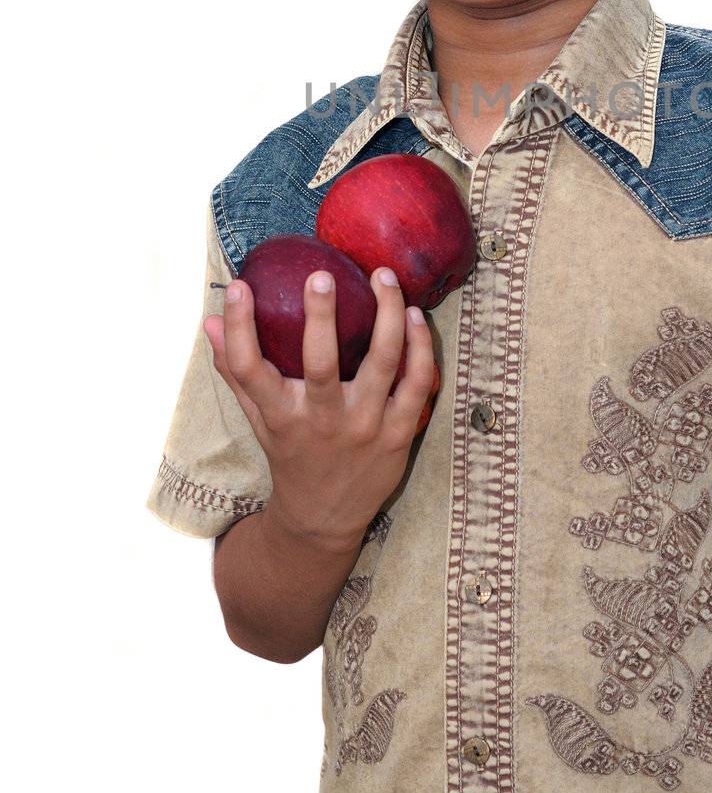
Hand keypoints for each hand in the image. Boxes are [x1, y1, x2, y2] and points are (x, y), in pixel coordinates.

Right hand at [203, 265, 436, 552]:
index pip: (249, 369)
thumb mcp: (259, 419)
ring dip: (386, 314)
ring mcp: (366, 426)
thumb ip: (236, 370)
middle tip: (321, 275)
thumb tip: (210, 319)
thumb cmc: (292, 454)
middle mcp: (323, 420)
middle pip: (321, 362)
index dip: (240, 326)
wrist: (327, 517)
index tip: (238, 286)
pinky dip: (420, 345)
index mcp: (282, 415)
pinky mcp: (401, 432)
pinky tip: (414, 315)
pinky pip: (417, 381)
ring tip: (383, 276)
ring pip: (382, 362)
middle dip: (321, 315)